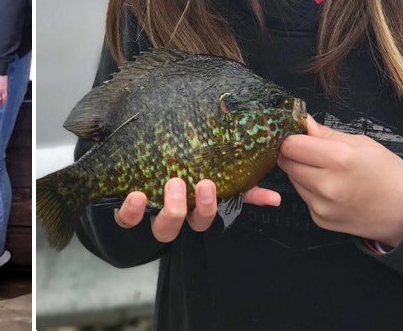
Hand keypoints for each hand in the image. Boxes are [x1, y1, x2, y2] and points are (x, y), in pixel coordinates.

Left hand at [113, 178, 280, 241]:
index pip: (206, 216)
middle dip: (196, 207)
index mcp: (192, 208)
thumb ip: (240, 189)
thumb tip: (275, 198)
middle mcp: (174, 215)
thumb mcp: (208, 178)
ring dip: (169, 209)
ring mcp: (151, 216)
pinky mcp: (127, 214)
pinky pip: (127, 220)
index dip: (210, 206)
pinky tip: (135, 196)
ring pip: (164, 228)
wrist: (129, 173)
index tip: (211, 184)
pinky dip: (132, 211)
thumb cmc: (176, 174)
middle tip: (196, 183)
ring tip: (171, 183)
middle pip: (188, 224)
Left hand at [277, 115, 402, 246]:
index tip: (299, 136)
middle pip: (286, 162)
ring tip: (327, 171)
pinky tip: (332, 189)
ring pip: (292, 179)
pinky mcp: (320, 219)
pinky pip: (303, 196)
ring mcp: (322, 205)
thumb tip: (300, 119)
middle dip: (294, 154)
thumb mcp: (362, 144)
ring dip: (301, 171)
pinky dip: (311, 189)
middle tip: (312, 153)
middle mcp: (327, 185)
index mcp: (339, 159)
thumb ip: (325, 133)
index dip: (291, 138)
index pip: (290, 145)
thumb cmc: (387, 172)